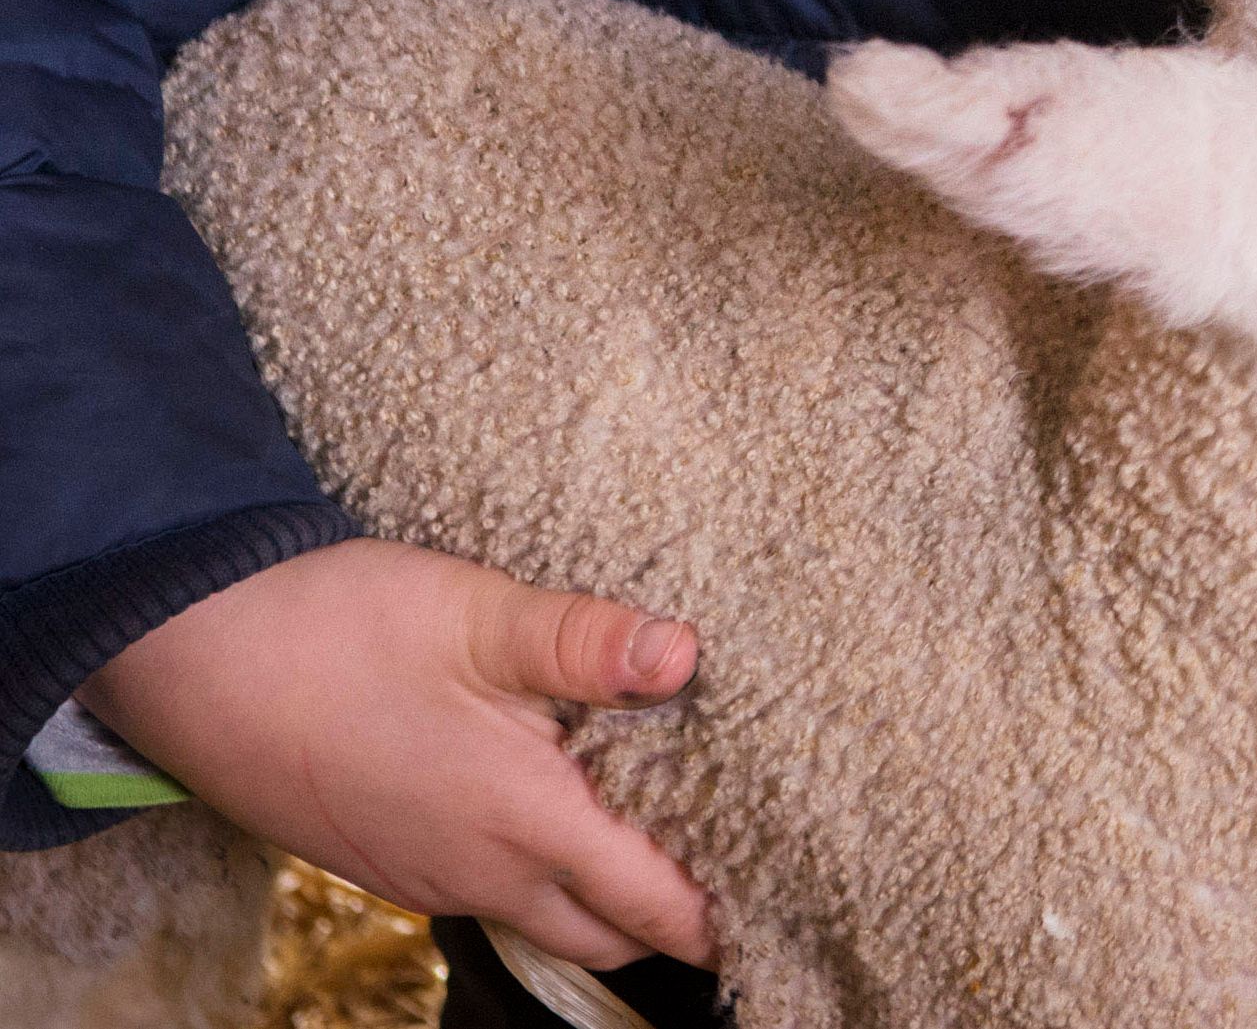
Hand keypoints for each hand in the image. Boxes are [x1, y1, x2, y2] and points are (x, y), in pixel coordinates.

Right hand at [83, 540, 715, 971]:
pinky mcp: (385, 857)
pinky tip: (558, 806)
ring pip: (542, 917)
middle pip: (603, 932)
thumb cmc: (338, 630)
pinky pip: (486, 892)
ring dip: (603, 897)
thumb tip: (686, 654)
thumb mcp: (478, 614)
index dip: (713, 915)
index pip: (647, 903)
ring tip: (661, 838)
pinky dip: (541, 875)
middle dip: (670, 919)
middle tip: (733, 868)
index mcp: (521, 820)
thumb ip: (587, 643)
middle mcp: (477, 869)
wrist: (191, 659)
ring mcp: (425, 872)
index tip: (775, 906)